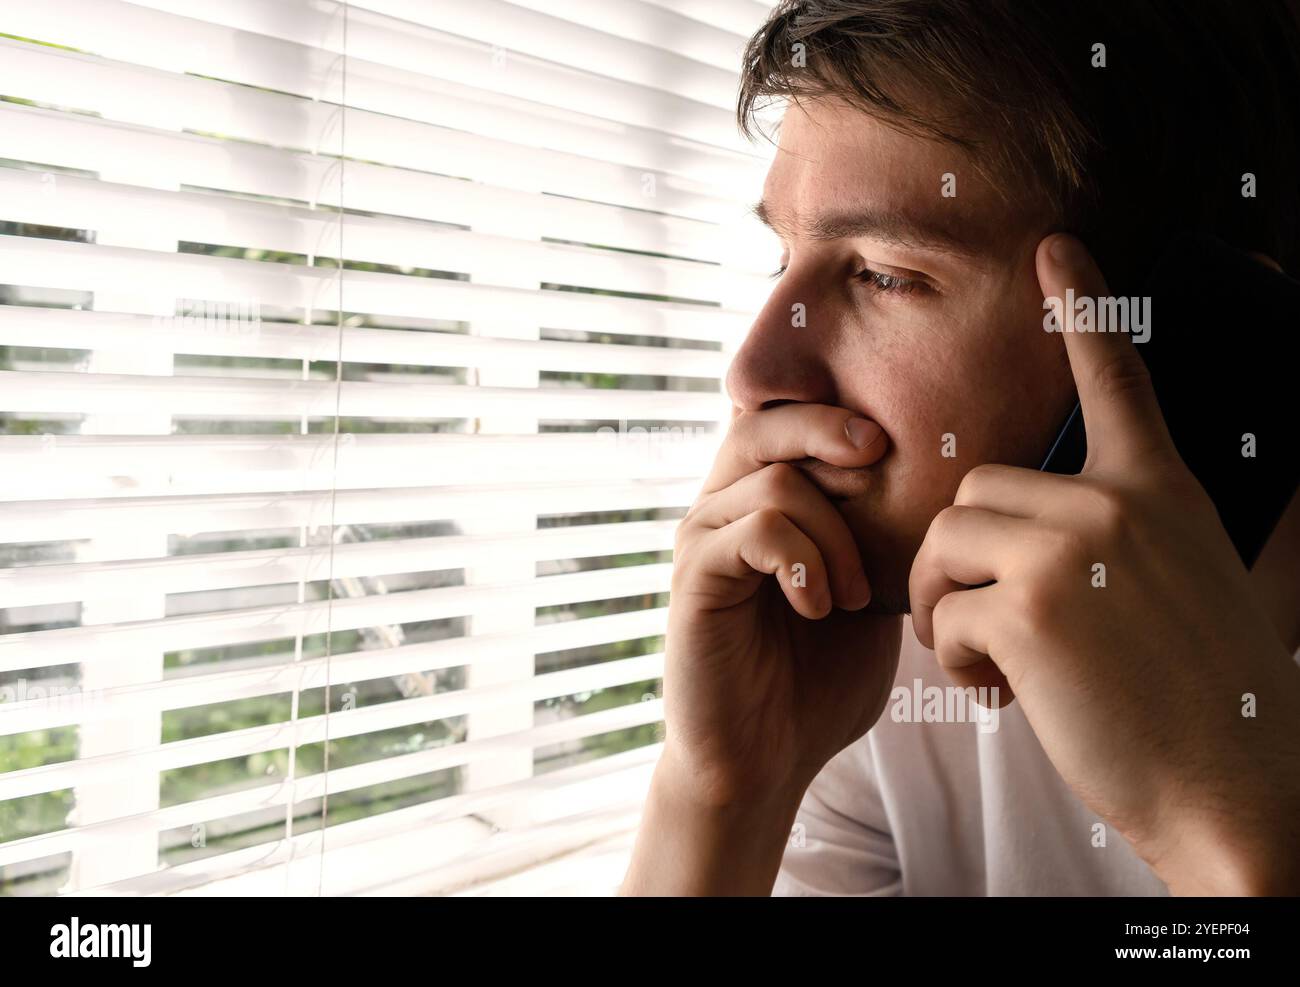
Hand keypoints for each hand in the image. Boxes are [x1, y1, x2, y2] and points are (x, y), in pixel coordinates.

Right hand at [663, 403, 901, 806]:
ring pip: (772, 482)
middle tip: (879, 453)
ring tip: (857, 596)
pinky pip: (755, 531)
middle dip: (825, 428)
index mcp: (757, 506)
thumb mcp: (865, 596)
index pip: (779, 421)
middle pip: (759, 424)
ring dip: (834, 533)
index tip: (893, 443)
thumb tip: (935, 483)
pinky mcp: (694, 579)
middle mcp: (720, 511)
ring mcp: (702, 542)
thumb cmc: (816, 683)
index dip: (831, 413)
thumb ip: (876, 538)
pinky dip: (802, 561)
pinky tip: (820, 607)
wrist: (764, 761)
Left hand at [909, 233, 1299, 893]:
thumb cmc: (1202, 700)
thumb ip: (1118, 535)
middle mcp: (1115, 504)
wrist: (1238, 791)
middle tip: (991, 625)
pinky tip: (1006, 692)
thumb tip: (1032, 530)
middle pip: (976, 492)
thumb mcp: (1182, 584)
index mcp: (1159, 490)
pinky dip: (954, 660)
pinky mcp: (1027, 608)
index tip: (1055, 246)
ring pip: (944, 545)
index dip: (1084, 307)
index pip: (1116, 377)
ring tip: (1000, 662)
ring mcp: (1071, 550)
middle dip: (961, 562)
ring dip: (946, 609)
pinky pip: (939, 613)